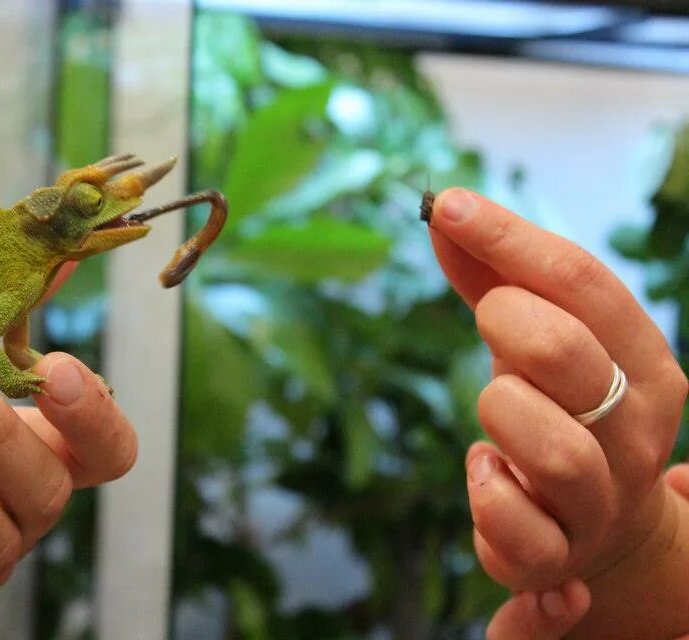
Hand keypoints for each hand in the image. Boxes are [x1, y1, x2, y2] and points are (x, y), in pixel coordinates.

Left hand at [428, 189, 688, 638]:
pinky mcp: (555, 556)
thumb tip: (444, 210)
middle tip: (489, 321)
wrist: (600, 524)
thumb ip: (493, 276)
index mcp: (644, 362)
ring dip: (500, 411)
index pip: (583, 281)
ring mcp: (600, 499)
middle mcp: (637, 431)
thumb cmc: (563, 409)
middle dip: (506, 322)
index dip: (508, 236)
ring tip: (494, 407)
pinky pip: (517, 529)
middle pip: (567, 353)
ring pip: (551, 448)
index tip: (446, 205)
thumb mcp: (540, 337)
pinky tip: (483, 470)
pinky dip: (485, 494)